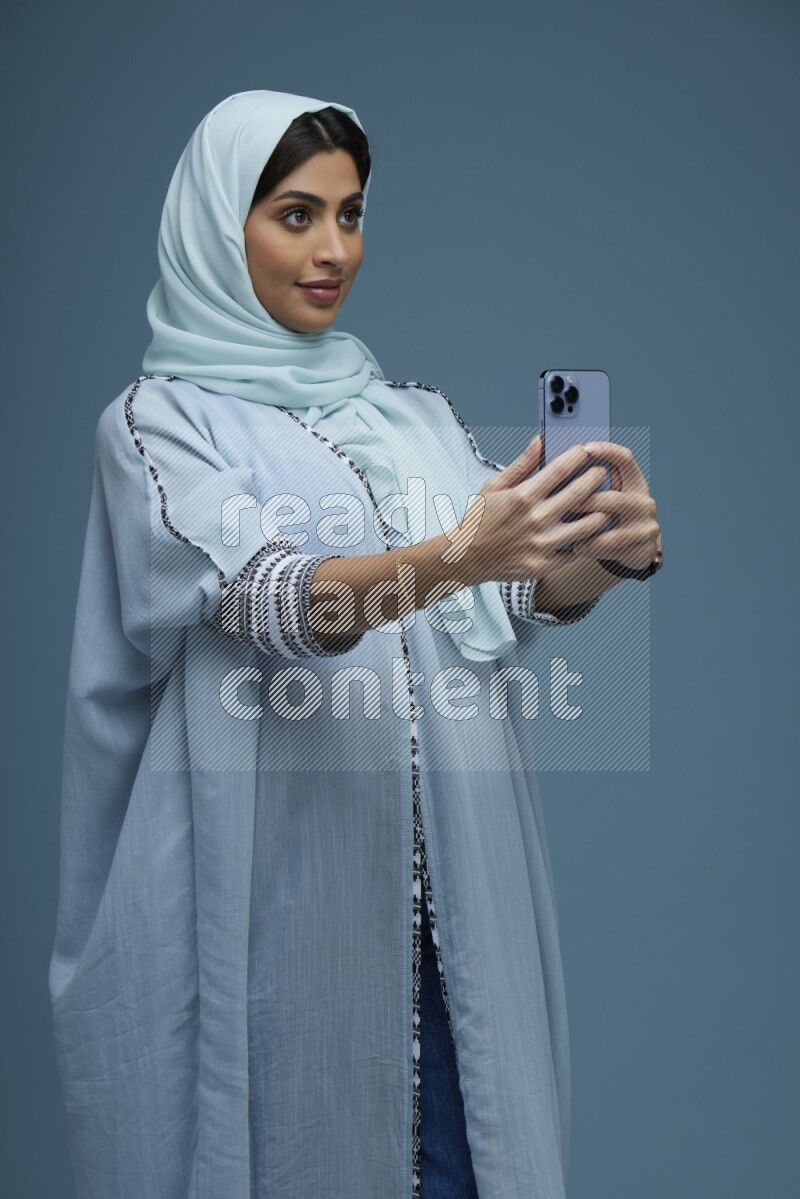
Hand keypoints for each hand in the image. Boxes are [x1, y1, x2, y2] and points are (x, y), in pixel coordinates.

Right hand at [443, 435, 613, 584]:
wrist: (466, 557)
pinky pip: (575, 552)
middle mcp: (535, 519)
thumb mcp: (494, 486)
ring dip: (599, 512)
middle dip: (595, 479)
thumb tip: (539, 442)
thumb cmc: (479, 521)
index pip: (560, 470)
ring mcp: (542, 543)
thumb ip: (521, 465)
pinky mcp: (544, 563)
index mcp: (523, 496)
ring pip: (586, 526)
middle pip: (579, 494)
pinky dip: (586, 542)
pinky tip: (588, 534)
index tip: (585, 453)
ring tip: (602, 506)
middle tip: (601, 473)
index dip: (578, 457)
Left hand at [568, 440, 660, 570]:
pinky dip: (595, 548)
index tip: (585, 449)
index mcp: (634, 481)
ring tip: (568, 531)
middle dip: (589, 501)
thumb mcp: (604, 494)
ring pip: (615, 527)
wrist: (633, 547)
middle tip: (566, 504)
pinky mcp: (643, 546)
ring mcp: (646, 524)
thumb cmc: (607, 514)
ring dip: (589, 528)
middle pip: (616, 498)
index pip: (626, 459)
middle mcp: (644, 500)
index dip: (608, 451)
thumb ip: (588, 479)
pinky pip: (616, 549)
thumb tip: (556, 455)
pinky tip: (577, 547)